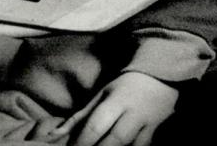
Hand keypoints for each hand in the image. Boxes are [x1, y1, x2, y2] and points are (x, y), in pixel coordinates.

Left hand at [58, 71, 177, 145]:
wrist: (160, 77)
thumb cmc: (124, 87)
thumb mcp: (101, 95)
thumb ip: (80, 117)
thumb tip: (55, 135)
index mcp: (116, 100)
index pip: (97, 125)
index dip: (82, 141)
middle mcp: (133, 114)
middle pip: (115, 139)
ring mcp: (148, 125)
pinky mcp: (156, 133)